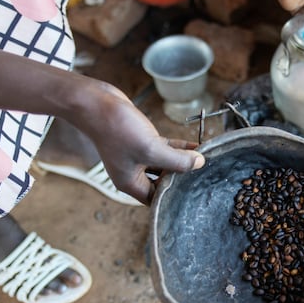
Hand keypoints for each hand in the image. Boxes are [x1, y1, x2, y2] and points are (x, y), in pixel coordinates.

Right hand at [74, 85, 204, 204]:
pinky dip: (179, 148)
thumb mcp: (151, 149)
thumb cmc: (117, 130)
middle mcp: (134, 173)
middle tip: (205, 176)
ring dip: (184, 161)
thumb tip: (200, 163)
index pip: (157, 199)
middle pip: (164, 182)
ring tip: (206, 160)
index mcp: (131, 184)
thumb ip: (177, 160)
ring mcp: (138, 156)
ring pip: (166, 164)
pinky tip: (196, 146)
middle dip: (182, 178)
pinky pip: (165, 149)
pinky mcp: (142, 141)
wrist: (97, 104)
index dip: (174, 197)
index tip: (194, 191)